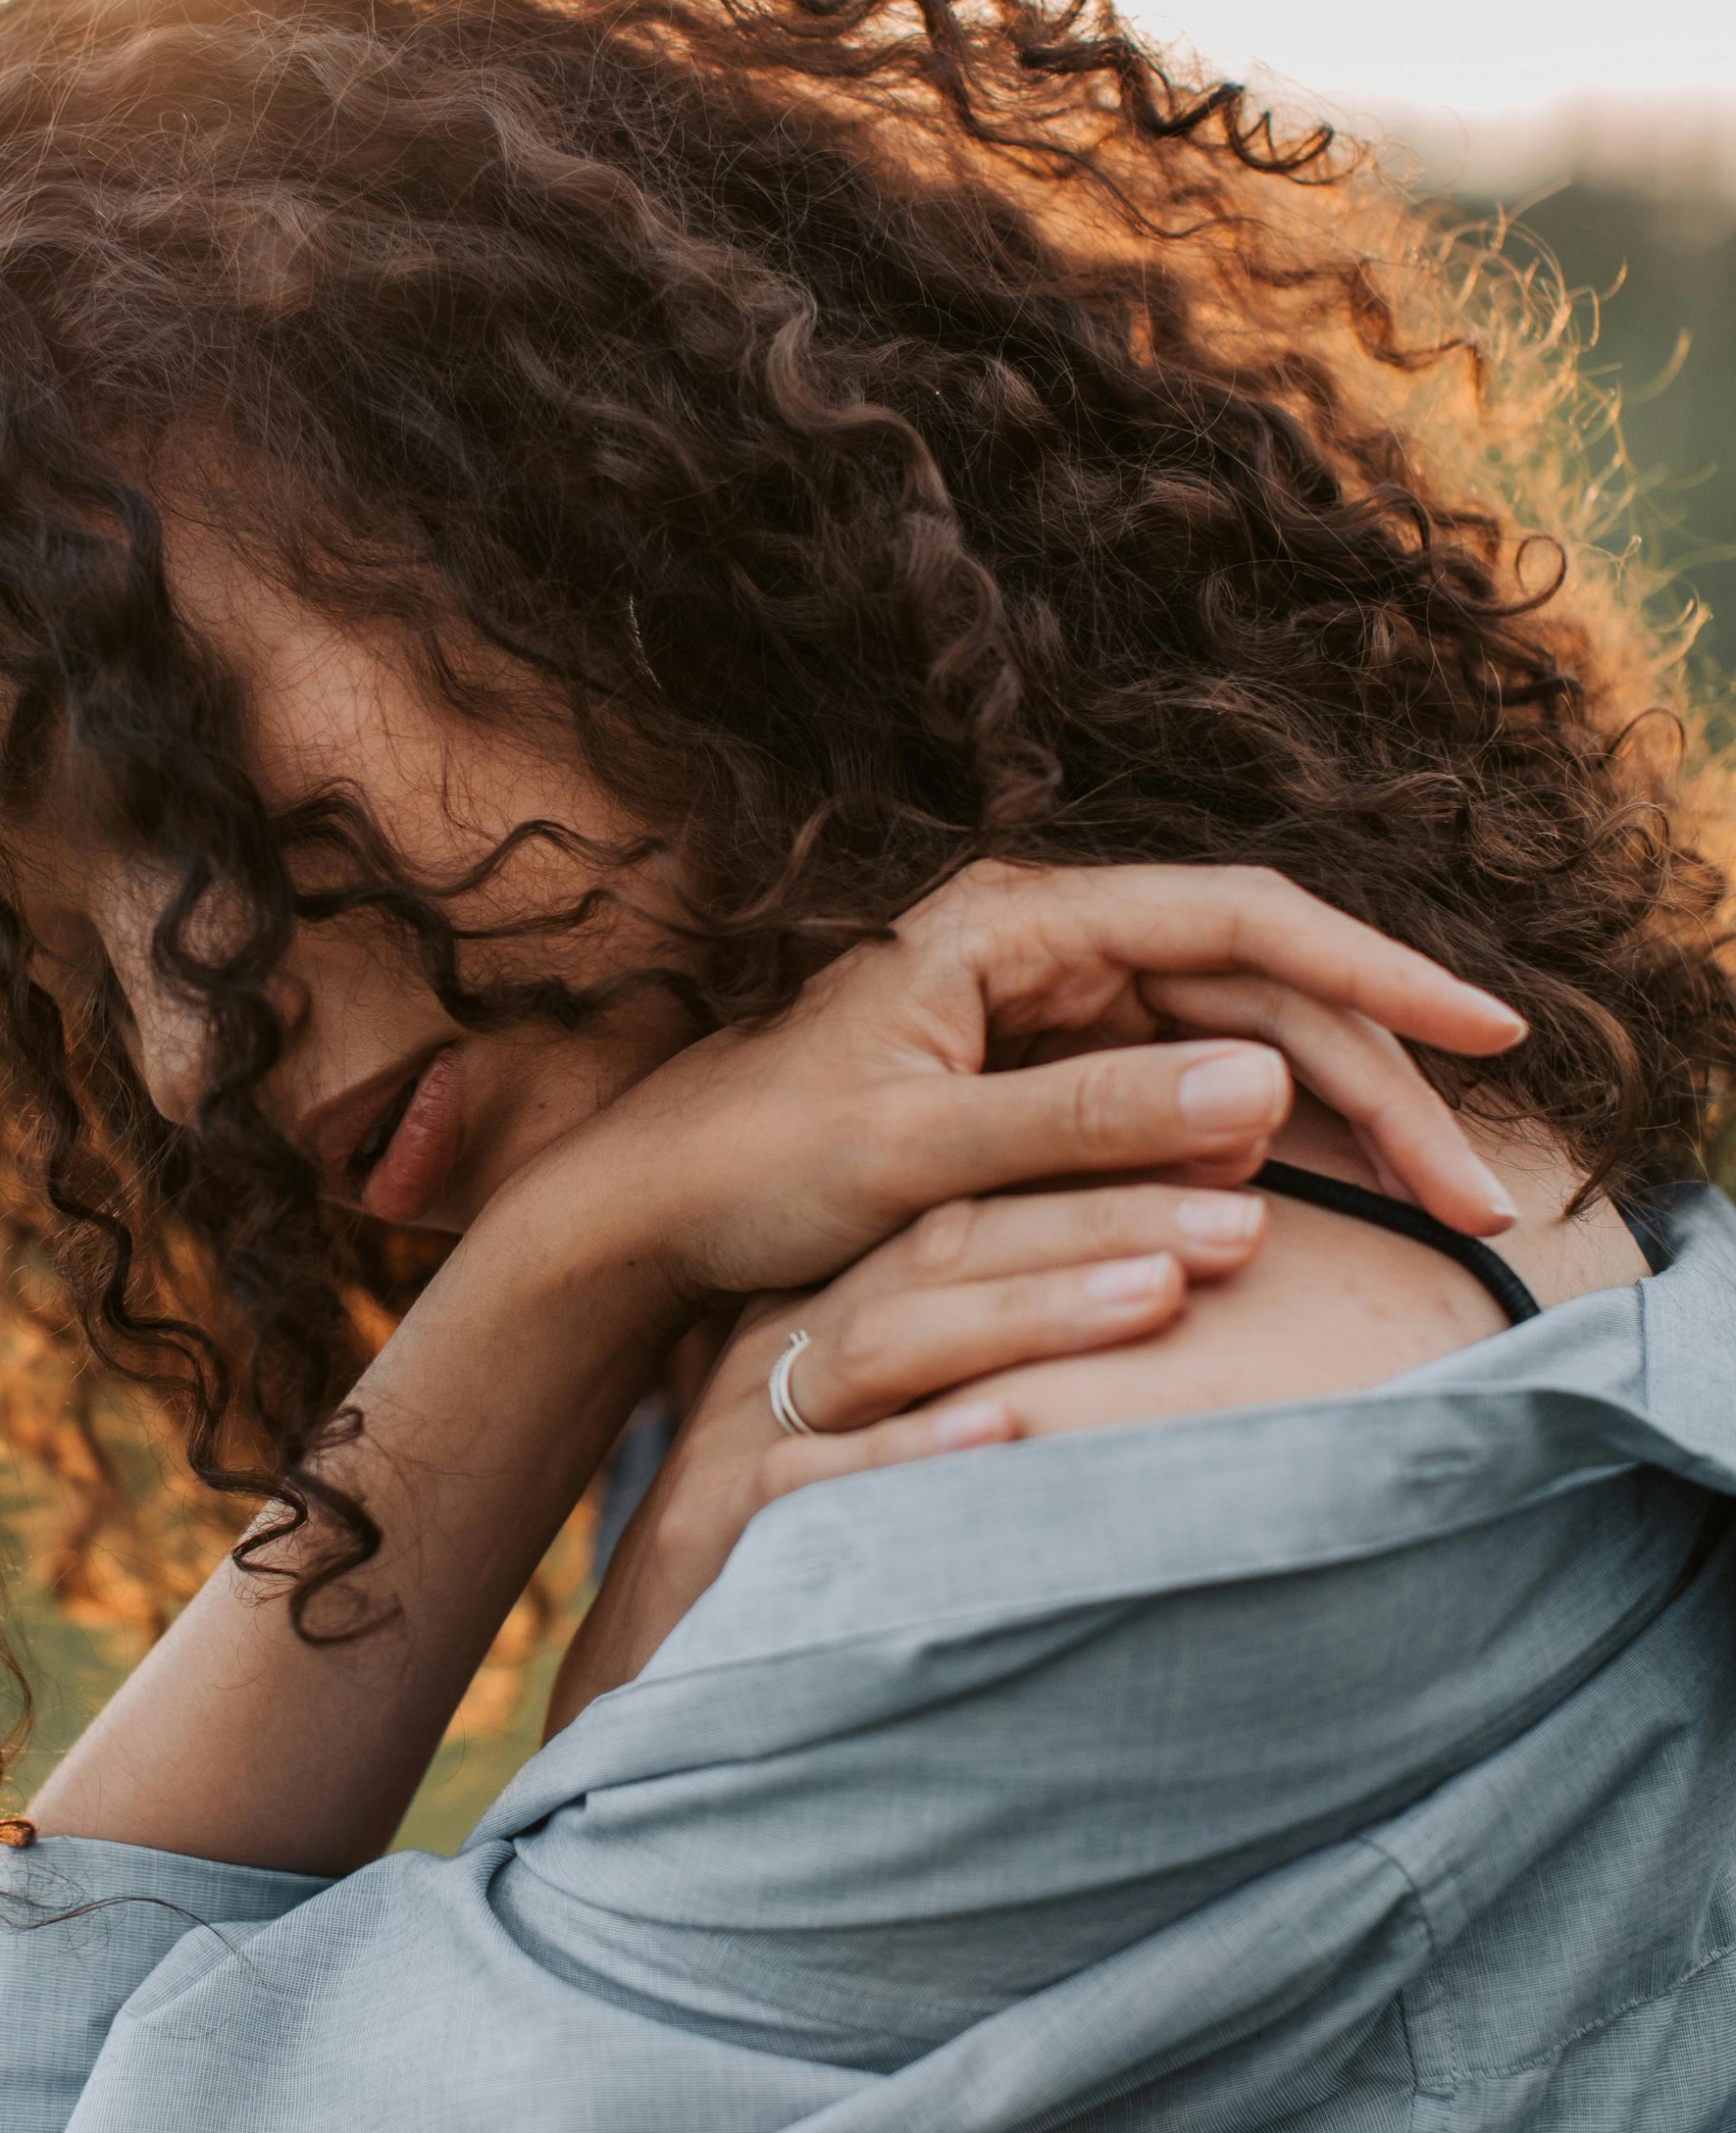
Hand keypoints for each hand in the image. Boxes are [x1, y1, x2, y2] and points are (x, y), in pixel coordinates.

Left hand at [535, 858, 1523, 1309]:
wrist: (650, 1205)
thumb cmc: (753, 1164)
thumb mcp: (913, 1152)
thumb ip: (1080, 1123)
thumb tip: (1266, 1094)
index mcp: (1013, 922)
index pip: (1239, 922)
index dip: (1375, 974)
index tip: (1483, 1034)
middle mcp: (1046, 943)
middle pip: (1262, 993)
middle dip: (1381, 1083)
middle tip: (1481, 1195)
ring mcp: (1050, 1004)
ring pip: (1242, 1047)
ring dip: (1344, 1125)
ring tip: (1446, 1210)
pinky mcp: (1044, 1070)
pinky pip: (1191, 1095)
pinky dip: (1270, 1148)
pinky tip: (1344, 1203)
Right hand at [548, 1175, 1271, 1728]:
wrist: (655, 1689)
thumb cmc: (822, 1575)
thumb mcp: (912, 1458)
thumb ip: (1014, 1394)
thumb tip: (1188, 1347)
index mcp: (842, 1310)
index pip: (975, 1212)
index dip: (1104, 1188)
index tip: (1243, 1178)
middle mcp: (793, 1348)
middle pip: (946, 1248)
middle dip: (1101, 1226)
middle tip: (1243, 1222)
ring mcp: (746, 1431)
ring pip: (890, 1338)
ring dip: (1032, 1313)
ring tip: (1161, 1295)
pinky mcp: (715, 1527)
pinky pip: (817, 1475)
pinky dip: (913, 1452)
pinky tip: (1004, 1433)